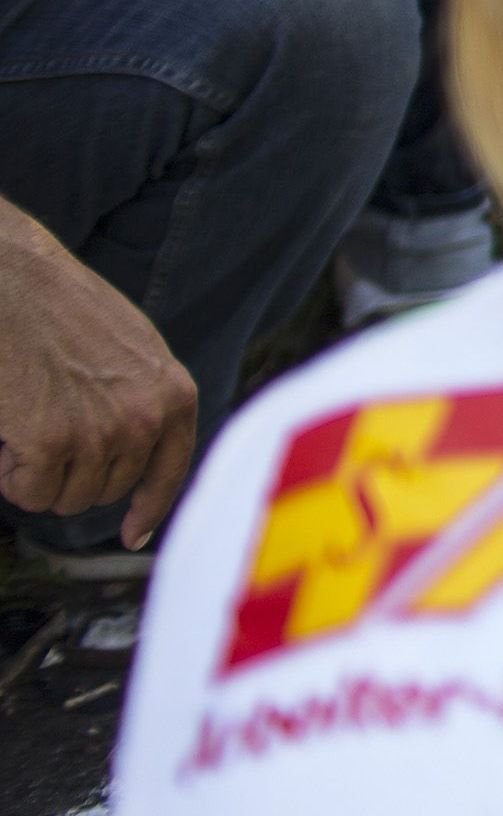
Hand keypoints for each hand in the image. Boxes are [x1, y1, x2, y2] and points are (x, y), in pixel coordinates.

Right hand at [0, 217, 197, 547]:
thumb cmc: (61, 308)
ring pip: (66, 498)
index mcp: (174, 393)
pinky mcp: (52, 442)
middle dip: (70, 475)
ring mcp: (102, 433)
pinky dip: (11, 476)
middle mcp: (147, 418)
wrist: (12, 280)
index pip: (170, 472)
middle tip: (42, 431)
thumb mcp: (131, 350)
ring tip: (25, 424)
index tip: (134, 534)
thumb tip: (141, 449)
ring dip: (38, 476)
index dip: (148, 508)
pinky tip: (7, 438)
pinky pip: (31, 493)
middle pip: (106, 492)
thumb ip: (145, 398)